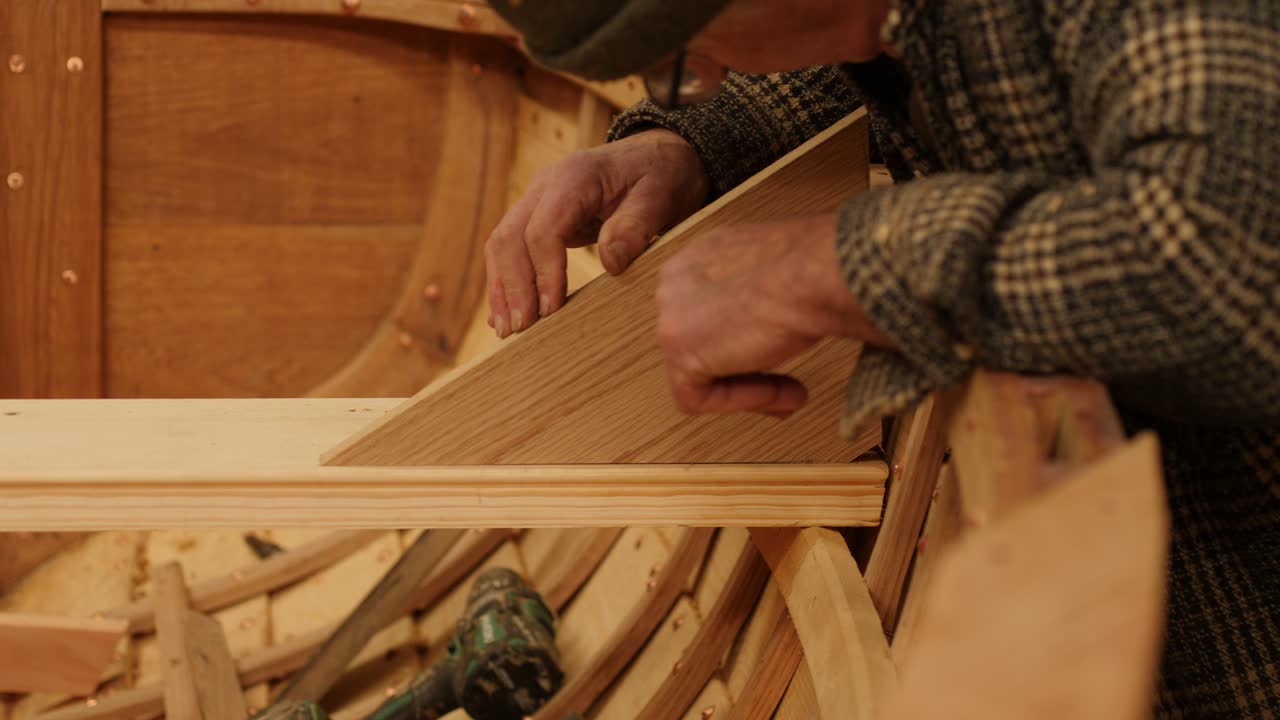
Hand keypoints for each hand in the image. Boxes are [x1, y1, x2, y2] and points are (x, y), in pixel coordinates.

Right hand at [485, 129, 708, 336]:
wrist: (657, 156)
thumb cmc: (662, 176)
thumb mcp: (662, 196)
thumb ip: (636, 226)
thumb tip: (611, 264)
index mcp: (574, 177)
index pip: (542, 229)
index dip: (543, 272)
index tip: (551, 309)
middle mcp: (545, 186)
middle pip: (510, 237)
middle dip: (513, 286)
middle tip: (520, 329)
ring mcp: (537, 201)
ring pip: (501, 244)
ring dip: (501, 287)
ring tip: (506, 330)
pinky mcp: (538, 218)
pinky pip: (511, 249)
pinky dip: (506, 280)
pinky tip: (507, 312)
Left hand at [655, 212, 892, 415]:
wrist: (811, 275)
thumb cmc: (810, 268)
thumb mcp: (775, 275)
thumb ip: (759, 297)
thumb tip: (769, 330)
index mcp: (698, 258)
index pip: (707, 310)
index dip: (743, 339)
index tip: (777, 351)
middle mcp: (675, 282)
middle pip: (700, 342)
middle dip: (741, 368)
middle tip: (784, 385)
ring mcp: (670, 317)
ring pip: (698, 370)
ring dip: (747, 387)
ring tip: (792, 394)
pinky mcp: (679, 352)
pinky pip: (696, 396)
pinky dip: (738, 401)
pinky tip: (778, 394)